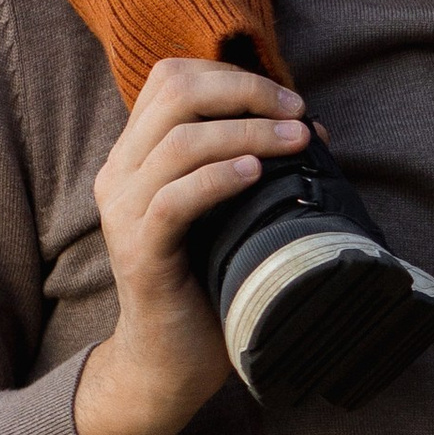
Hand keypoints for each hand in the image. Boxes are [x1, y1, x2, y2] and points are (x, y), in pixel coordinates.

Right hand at [73, 60, 306, 434]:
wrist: (173, 358)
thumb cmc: (212, 279)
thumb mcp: (235, 211)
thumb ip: (254, 164)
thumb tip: (312, 128)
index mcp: (138, 155)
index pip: (172, 79)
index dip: (234, 76)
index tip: (289, 100)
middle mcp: (121, 174)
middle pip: (174, 93)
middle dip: (245, 92)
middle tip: (297, 114)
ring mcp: (124, 211)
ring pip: (180, 142)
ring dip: (247, 132)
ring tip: (296, 142)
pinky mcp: (139, 251)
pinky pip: (172, 199)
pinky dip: (218, 179)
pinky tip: (255, 175)